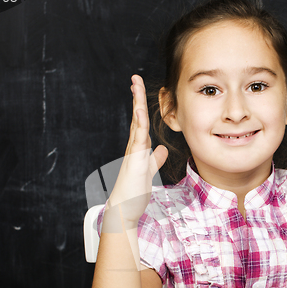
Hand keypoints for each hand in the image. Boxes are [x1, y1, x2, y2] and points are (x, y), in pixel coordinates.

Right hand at [106, 75, 167, 224]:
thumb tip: (162, 149)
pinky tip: (139, 110)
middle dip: (137, 97)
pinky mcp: (134, 161)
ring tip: (135, 84)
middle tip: (135, 78)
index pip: (141, 122)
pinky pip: (138, 139)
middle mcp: (134, 147)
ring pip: (137, 123)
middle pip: (137, 117)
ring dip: (137, 103)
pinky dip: (139, 123)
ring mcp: (133, 152)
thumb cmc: (134, 192)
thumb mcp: (149, 171)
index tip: (140, 90)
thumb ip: (155, 159)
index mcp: (138, 148)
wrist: (124, 209)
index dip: (142, 106)